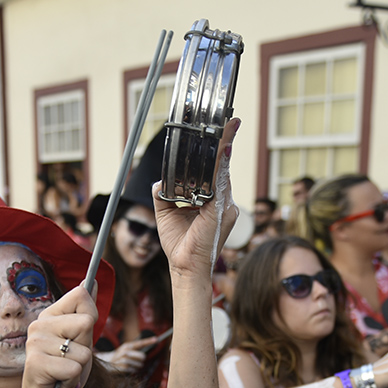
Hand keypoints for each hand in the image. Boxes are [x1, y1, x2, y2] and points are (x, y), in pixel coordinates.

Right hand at [16, 284, 97, 387]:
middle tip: (70, 360)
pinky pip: (74, 369)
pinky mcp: (36, 363)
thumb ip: (85, 313)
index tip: (80, 334)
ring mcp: (35, 342)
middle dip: (86, 347)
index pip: (80, 295)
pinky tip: (59, 384)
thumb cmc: (63, 372)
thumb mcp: (80, 341)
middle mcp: (40, 324)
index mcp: (50, 315)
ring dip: (80, 369)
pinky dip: (73, 382)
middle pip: (86, 321)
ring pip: (84, 351)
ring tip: (63, 373)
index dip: (90, 315)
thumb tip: (91, 281)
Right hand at [96, 336, 158, 372]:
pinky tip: (127, 368)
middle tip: (136, 360)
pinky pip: (134, 371)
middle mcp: (125, 351)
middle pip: (142, 357)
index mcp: (127, 346)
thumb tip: (146, 353)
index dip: (148, 341)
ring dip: (137, 366)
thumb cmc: (119, 356)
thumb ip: (135, 350)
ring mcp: (124, 360)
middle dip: (141, 360)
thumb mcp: (125, 349)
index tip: (156, 339)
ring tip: (129, 364)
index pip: (140, 343)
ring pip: (139, 365)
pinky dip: (132, 371)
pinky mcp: (123, 368)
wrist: (106, 362)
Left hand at [154, 118, 240, 278]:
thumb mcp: (166, 213)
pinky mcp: (220, 210)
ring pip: (223, 170)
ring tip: (226, 126)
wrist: (184, 266)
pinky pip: (219, 182)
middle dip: (225, 141)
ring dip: (223, 146)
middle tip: (229, 120)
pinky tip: (220, 148)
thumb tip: (158, 182)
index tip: (223, 131)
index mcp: (213, 201)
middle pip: (223, 166)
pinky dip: (218, 164)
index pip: (216, 171)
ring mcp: (225, 205)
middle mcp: (223, 201)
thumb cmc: (180, 245)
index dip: (219, 151)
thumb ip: (164, 194)